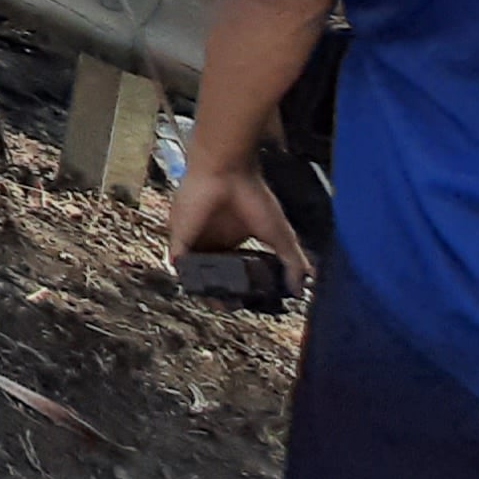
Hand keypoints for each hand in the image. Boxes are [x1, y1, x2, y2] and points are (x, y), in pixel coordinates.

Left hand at [167, 160, 309, 292]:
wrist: (227, 171)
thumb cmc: (253, 195)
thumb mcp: (281, 235)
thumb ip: (292, 262)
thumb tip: (299, 290)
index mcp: (233, 239)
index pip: (235, 270)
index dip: (242, 287)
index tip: (251, 301)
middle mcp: (213, 240)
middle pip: (214, 274)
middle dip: (222, 293)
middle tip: (233, 307)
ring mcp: (196, 238)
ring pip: (196, 273)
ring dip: (204, 290)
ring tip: (218, 305)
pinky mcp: (180, 235)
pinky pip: (179, 262)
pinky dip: (188, 277)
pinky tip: (200, 291)